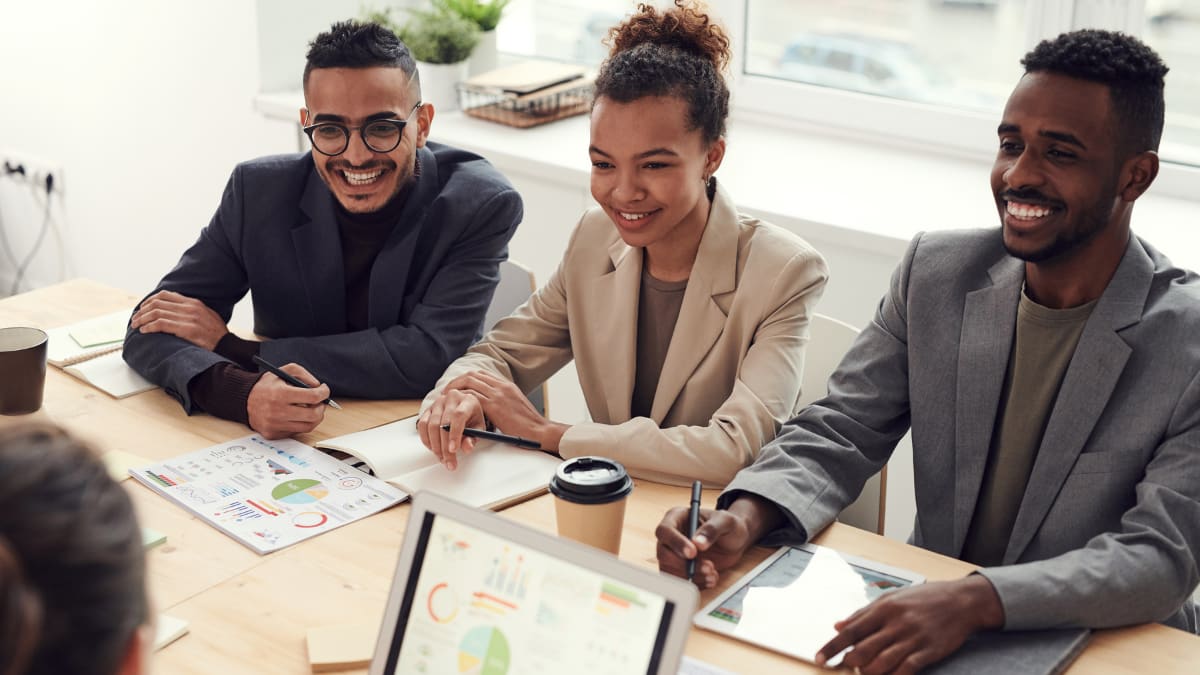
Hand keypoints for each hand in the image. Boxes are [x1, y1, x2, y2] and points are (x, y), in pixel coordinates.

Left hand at [131, 290, 228, 349]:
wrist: (228, 345)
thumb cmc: (216, 334)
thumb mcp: (206, 315)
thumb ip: (191, 311)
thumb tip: (174, 312)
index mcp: (193, 302)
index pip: (165, 295)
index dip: (150, 301)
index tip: (143, 308)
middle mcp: (190, 307)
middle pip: (157, 303)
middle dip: (142, 311)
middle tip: (135, 319)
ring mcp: (189, 318)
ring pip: (157, 313)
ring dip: (142, 319)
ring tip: (136, 326)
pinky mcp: (187, 329)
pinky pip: (161, 324)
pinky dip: (149, 327)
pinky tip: (144, 331)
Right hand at [246, 363, 328, 438]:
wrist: (244, 400)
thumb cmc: (267, 385)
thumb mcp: (284, 371)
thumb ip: (304, 375)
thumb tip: (318, 387)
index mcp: (281, 394)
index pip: (313, 397)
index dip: (324, 393)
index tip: (324, 390)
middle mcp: (277, 411)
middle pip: (313, 415)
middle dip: (322, 407)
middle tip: (320, 402)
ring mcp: (275, 425)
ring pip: (308, 426)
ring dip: (314, 417)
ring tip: (310, 409)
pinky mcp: (273, 434)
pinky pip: (296, 432)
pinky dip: (301, 424)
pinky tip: (297, 415)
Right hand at [417, 389, 484, 469]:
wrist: (464, 408)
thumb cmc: (472, 418)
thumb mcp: (478, 428)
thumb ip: (473, 438)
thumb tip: (467, 448)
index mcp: (467, 401)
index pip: (458, 416)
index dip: (454, 434)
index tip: (453, 450)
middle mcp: (450, 399)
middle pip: (443, 423)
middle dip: (445, 447)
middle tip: (449, 461)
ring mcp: (437, 403)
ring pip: (431, 426)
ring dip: (435, 446)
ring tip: (442, 458)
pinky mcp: (427, 410)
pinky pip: (422, 426)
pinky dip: (426, 440)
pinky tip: (433, 448)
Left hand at [443, 370, 567, 450]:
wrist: (540, 431)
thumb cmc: (529, 425)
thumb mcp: (515, 407)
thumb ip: (503, 403)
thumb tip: (489, 408)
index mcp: (507, 385)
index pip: (482, 374)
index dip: (466, 378)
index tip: (457, 386)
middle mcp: (502, 386)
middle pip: (473, 375)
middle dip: (456, 381)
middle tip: (447, 391)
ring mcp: (498, 395)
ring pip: (470, 383)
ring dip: (455, 389)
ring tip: (447, 398)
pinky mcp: (495, 406)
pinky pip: (472, 397)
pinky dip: (460, 400)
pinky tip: (454, 407)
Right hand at [655, 495, 781, 587]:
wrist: (735, 540)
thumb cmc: (728, 525)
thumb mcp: (725, 521)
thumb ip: (712, 529)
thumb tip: (698, 543)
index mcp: (677, 517)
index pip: (665, 531)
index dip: (676, 543)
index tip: (693, 553)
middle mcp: (671, 536)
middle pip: (664, 554)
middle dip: (685, 565)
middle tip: (708, 566)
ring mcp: (674, 554)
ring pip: (670, 570)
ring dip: (691, 577)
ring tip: (712, 573)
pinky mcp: (679, 569)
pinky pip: (679, 581)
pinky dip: (695, 584)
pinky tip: (711, 579)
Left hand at [816, 575, 1004, 673]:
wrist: (962, 601)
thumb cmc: (924, 598)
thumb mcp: (892, 598)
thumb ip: (863, 613)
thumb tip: (838, 625)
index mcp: (884, 608)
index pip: (851, 630)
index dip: (833, 646)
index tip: (819, 658)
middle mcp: (896, 623)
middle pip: (863, 649)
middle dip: (849, 663)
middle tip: (844, 668)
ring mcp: (912, 638)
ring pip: (881, 662)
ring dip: (868, 673)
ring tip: (862, 674)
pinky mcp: (928, 651)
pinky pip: (906, 669)